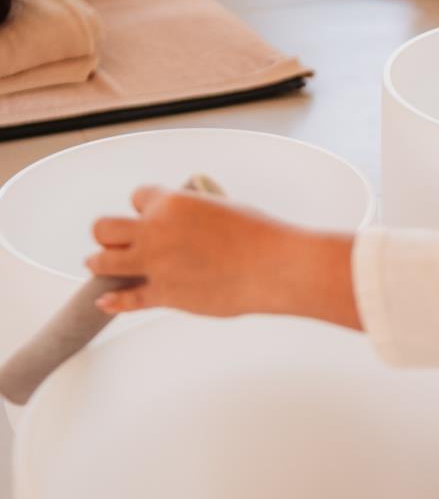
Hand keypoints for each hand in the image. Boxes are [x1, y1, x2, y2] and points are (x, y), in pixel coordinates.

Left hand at [86, 186, 361, 327]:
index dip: (143, 208)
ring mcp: (157, 264)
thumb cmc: (261, 236)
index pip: (138, 197)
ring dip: (101, 262)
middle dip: (109, 233)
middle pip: (105, 227)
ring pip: (102, 260)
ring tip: (101, 264)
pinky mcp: (166, 294)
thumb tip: (187, 230)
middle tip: (116, 241)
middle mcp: (156, 231)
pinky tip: (105, 301)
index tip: (149, 216)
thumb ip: (194, 217)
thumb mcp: (223, 209)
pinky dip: (113, 300)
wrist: (278, 267)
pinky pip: (126, 298)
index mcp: (172, 203)